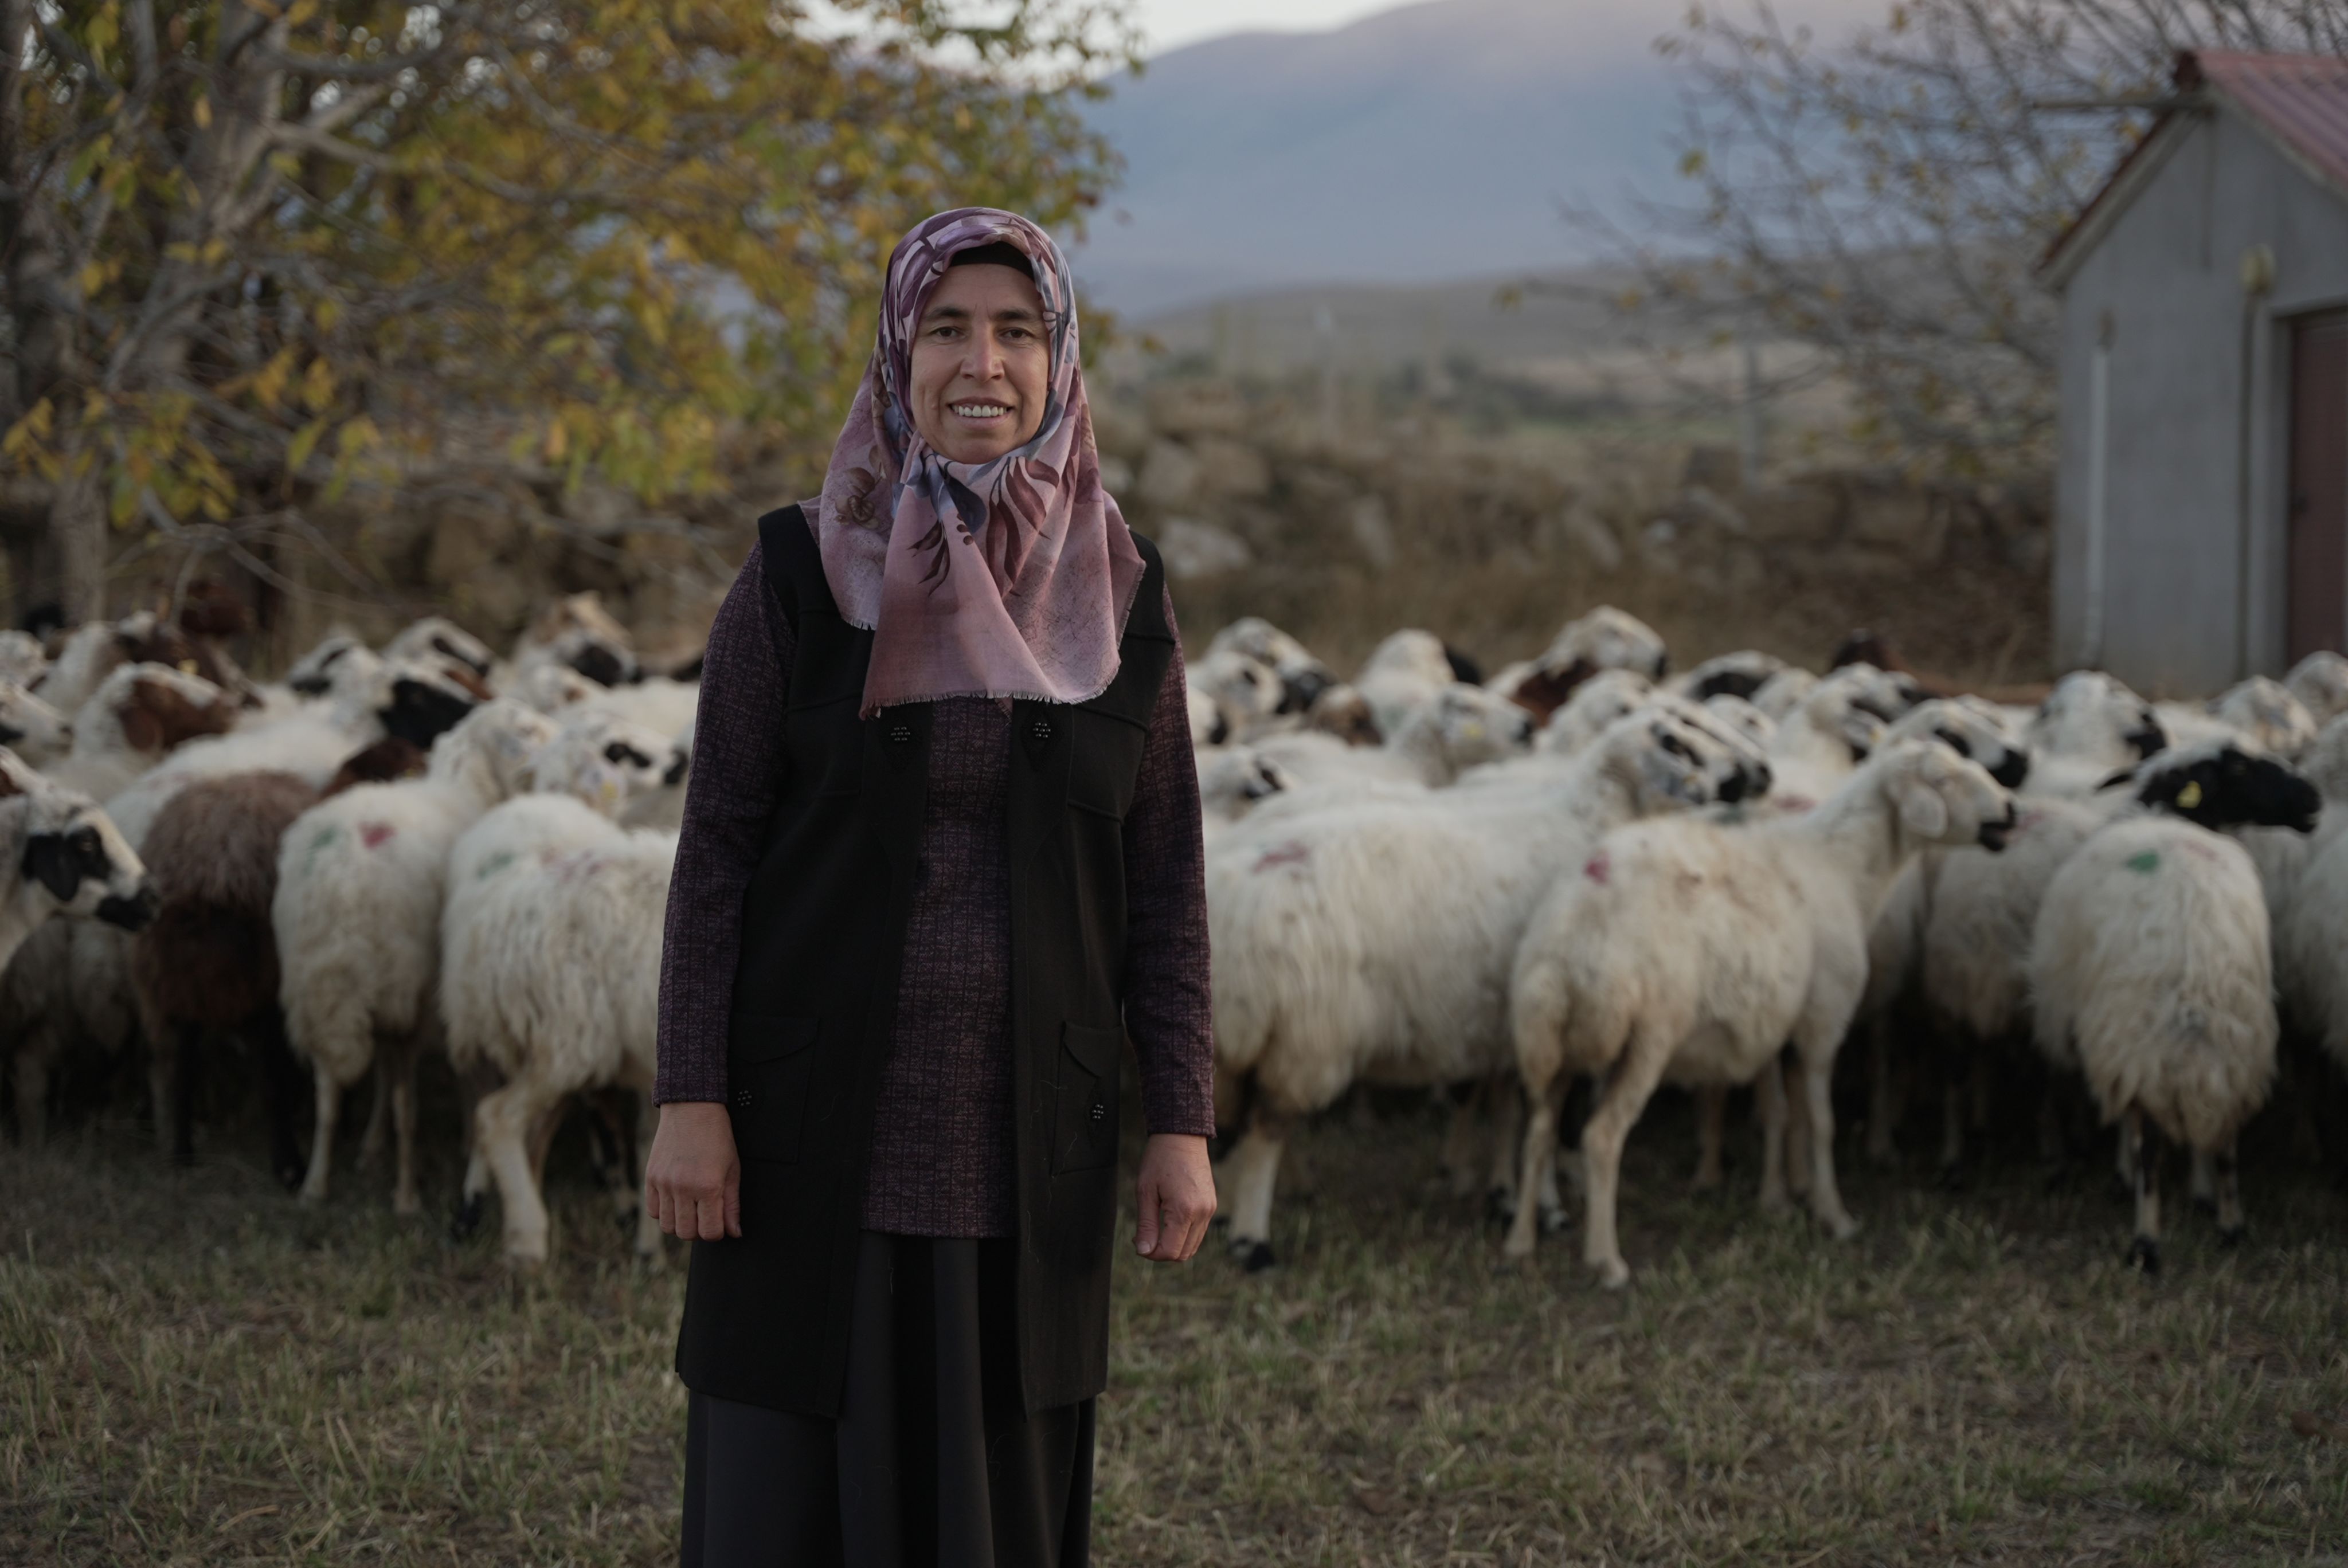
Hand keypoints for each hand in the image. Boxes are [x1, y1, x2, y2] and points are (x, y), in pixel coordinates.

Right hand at [646, 1101, 740, 1241]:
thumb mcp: (733, 1169)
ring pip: (667, 1226)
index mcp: (708, 1186)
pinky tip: (675, 1200)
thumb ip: (732, 1205)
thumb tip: (734, 1232)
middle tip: (705, 1216)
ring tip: (690, 1209)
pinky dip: (664, 1212)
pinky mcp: (650, 1177)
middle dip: (698, 1230)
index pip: (710, 1232)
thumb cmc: (717, 1138)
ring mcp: (664, 1183)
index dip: (717, 1233)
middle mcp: (683, 1188)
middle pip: (686, 1233)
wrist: (692, 1109)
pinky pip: (653, 1211)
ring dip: (680, 1223)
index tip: (719, 1223)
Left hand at [1134, 1133, 1214, 1262]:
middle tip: (1144, 1237)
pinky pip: (1198, 1232)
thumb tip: (1143, 1250)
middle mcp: (1202, 1213)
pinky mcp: (1211, 1205)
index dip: (1151, 1253)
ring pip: (1192, 1246)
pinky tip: (1168, 1222)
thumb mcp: (1145, 1191)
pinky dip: (1183, 1235)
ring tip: (1155, 1229)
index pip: (1170, 1251)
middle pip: (1183, 1253)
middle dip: (1162, 1251)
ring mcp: (1209, 1210)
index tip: (1138, 1242)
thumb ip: (1146, 1225)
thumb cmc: (1160, 1159)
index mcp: (1184, 1211)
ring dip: (1173, 1245)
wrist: (1182, 1136)